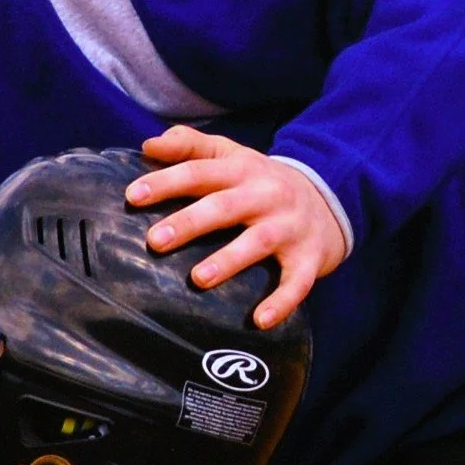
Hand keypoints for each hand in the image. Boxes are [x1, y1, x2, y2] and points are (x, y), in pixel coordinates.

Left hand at [127, 128, 346, 326]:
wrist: (330, 199)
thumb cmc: (262, 181)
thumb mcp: (232, 155)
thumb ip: (190, 145)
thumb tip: (148, 144)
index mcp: (241, 171)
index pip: (200, 172)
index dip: (166, 182)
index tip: (133, 196)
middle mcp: (265, 196)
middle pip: (225, 207)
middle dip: (190, 223)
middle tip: (154, 241)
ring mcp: (289, 228)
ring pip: (258, 243)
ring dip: (229, 260)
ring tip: (199, 279)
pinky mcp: (308, 259)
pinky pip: (296, 282)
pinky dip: (281, 302)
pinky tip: (260, 321)